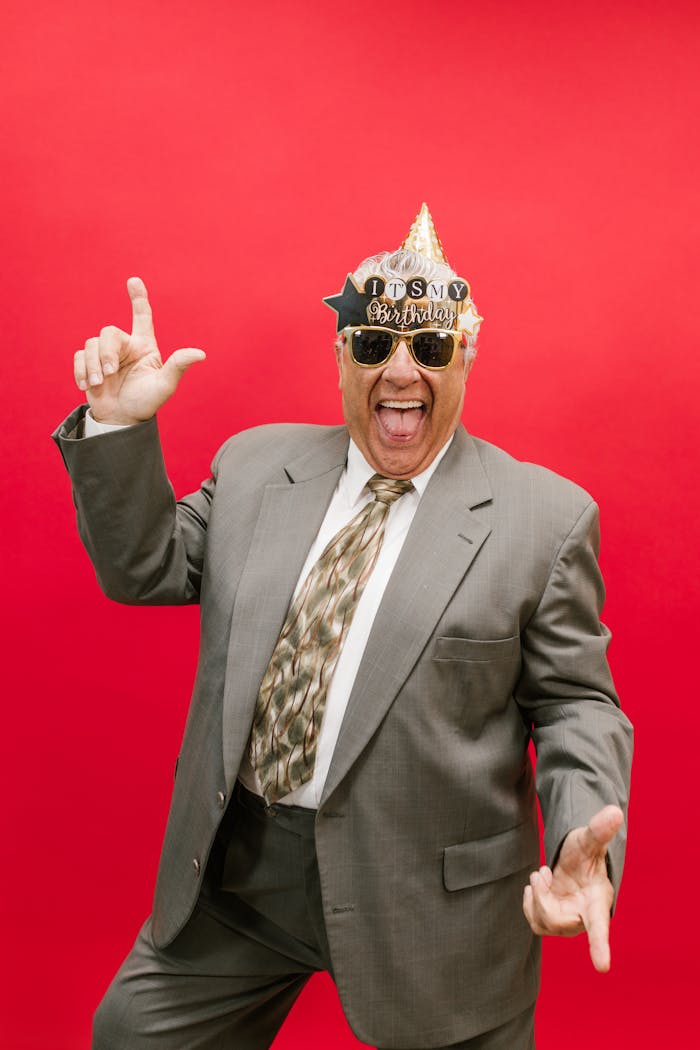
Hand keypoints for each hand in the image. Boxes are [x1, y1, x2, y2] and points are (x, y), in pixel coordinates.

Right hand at [73, 277, 205, 424]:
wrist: (122, 420)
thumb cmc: (146, 402)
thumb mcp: (164, 386)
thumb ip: (178, 366)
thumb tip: (200, 354)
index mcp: (144, 346)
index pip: (142, 317)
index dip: (139, 298)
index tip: (134, 280)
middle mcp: (125, 346)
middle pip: (108, 332)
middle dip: (106, 353)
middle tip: (109, 374)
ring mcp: (105, 355)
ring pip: (91, 344)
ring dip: (93, 366)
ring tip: (98, 384)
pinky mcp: (89, 364)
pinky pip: (79, 356)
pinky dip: (81, 371)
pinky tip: (86, 386)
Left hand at [522, 804, 623, 971]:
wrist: (575, 862)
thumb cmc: (586, 853)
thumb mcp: (589, 839)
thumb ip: (600, 829)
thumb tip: (615, 812)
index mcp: (598, 903)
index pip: (599, 927)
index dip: (600, 946)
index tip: (602, 967)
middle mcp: (583, 919)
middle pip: (556, 921)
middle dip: (541, 896)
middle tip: (541, 872)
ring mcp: (567, 923)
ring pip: (542, 923)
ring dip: (534, 898)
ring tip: (540, 876)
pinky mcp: (552, 922)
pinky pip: (535, 922)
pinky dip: (529, 902)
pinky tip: (534, 887)